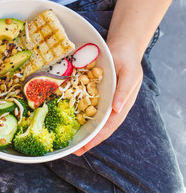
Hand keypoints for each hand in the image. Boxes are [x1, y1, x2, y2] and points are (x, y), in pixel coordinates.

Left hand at [74, 40, 142, 155]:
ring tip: (68, 139)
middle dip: (87, 139)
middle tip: (74, 150)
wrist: (121, 46)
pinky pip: (83, 104)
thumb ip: (124, 91)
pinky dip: (76, 112)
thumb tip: (117, 109)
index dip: (97, 137)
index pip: (109, 125)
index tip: (86, 147)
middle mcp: (110, 105)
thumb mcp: (130, 74)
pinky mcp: (92, 91)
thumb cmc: (128, 60)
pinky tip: (66, 116)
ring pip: (90, 118)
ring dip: (81, 129)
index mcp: (120, 104)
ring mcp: (101, 99)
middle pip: (98, 126)